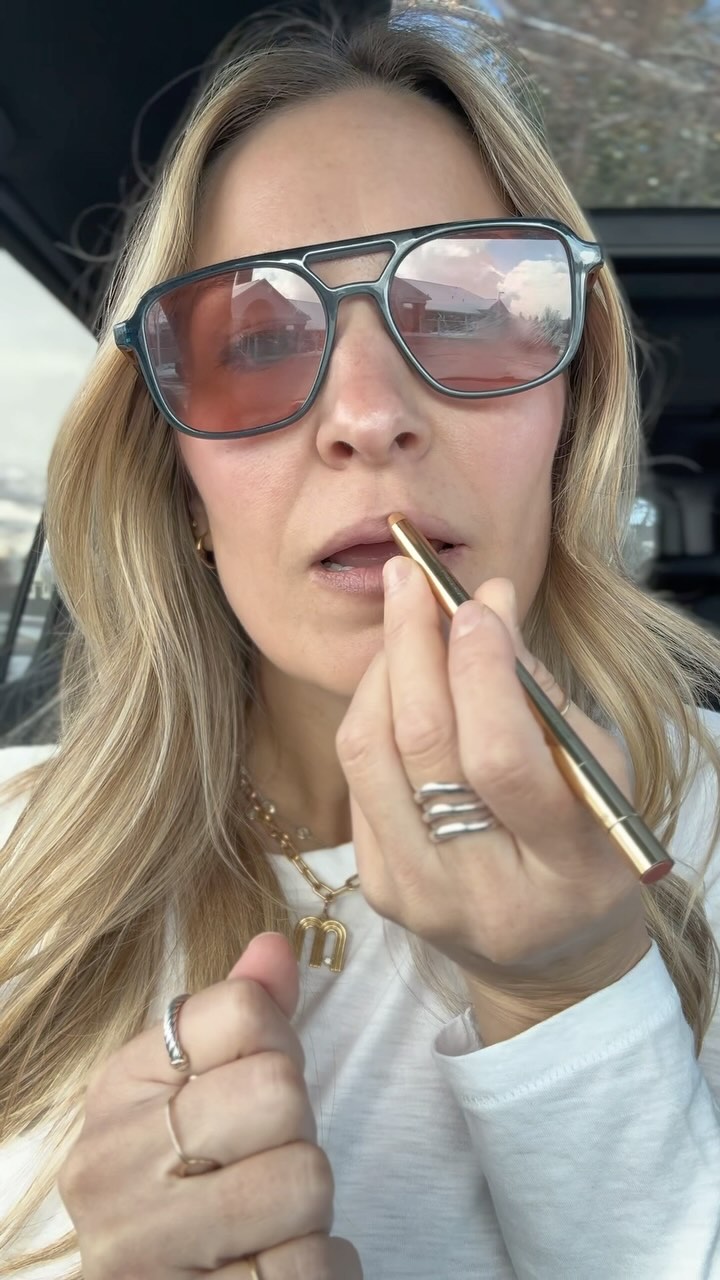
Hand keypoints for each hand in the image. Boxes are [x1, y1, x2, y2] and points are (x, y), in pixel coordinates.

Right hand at [59, 933, 362, 1278]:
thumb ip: (239, 1017)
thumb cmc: (187, 1190)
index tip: (258, 1094)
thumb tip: (277, 944)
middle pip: (279, 1091)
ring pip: (304, 1180)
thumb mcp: (195, 1094)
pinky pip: (309, 1268)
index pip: (243, 1011)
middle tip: (265, 1168)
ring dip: (311, 1213)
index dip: (281, 1047)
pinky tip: (271, 1270)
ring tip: (267, 1227)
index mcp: (116, 1093)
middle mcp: (110, 1170)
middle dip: (297, 1133)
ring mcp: (142, 1253)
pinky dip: (319, 1271)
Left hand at [336, 559, 648, 1012]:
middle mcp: (486, 893)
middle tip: (409, 579)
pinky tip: (396, 682)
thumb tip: (483, 606)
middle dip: (412, 646)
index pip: (503, 761)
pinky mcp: (380, 892)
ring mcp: (422, 898)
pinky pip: (357, 779)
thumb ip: (541, 698)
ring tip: (402, 615)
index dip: (481, 674)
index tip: (473, 606)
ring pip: (371, 756)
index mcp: (568, 869)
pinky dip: (372, 715)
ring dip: (381, 670)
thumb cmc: (588, 849)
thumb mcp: (599, 777)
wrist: (549, 957)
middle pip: (424, 749)